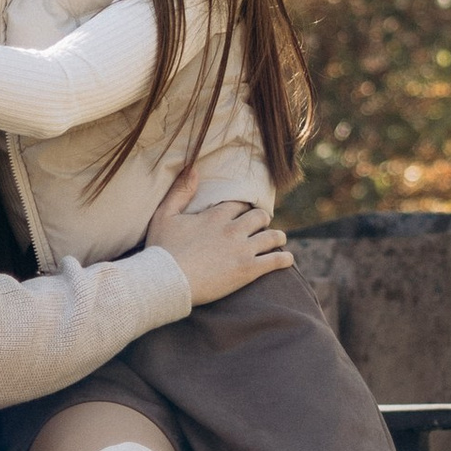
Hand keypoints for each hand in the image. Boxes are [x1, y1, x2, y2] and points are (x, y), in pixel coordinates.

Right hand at [146, 166, 291, 306]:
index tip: (243, 212)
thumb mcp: (164, 216)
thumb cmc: (162, 250)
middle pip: (259, 217)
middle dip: (262, 219)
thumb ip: (180, 191)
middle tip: (261, 225)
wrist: (167, 281)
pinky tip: (288, 260)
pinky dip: (285, 259)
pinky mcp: (248, 270)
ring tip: (278, 239)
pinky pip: (276, 260)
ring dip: (277, 237)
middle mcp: (233, 229)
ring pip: (272, 236)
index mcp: (216, 216)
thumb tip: (192, 168)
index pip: (239, 204)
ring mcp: (243, 249)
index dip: (243, 208)